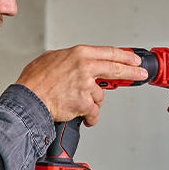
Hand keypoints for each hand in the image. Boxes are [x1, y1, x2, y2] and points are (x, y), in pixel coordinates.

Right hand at [16, 45, 146, 126]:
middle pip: (116, 69)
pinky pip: (94, 112)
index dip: (125, 56)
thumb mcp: (50, 59)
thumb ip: (67, 59)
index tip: (134, 59)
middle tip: (140, 74)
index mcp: (79, 54)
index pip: (109, 52)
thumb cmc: (34, 82)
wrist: (28, 100)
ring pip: (100, 96)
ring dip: (92, 102)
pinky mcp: (84, 103)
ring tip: (78, 103)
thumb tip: (72, 61)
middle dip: (132, 72)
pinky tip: (84, 117)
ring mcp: (86, 85)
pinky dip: (90, 117)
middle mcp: (85, 67)